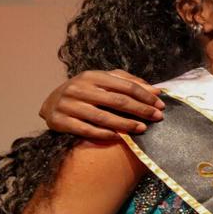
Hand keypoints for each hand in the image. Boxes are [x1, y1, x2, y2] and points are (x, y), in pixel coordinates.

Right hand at [40, 70, 164, 140]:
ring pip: (102, 117)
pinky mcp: (59, 121)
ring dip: (125, 124)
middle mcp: (78, 88)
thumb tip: (156, 90)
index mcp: (92, 76)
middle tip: (158, 118)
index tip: (161, 105)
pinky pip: (86, 130)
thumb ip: (128, 82)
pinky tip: (120, 137)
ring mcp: (67, 105)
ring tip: (142, 129)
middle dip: (140, 110)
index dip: (145, 96)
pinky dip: (104, 134)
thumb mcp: (104, 81)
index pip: (125, 86)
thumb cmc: (86, 91)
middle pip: (117, 101)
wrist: (51, 103)